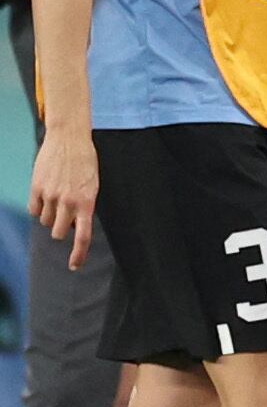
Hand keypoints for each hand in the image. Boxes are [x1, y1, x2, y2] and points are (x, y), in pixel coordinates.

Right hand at [28, 127, 96, 270]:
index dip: (78, 254)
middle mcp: (68, 202)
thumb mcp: (92, 186)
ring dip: (50, 217)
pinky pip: (33, 210)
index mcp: (87, 203)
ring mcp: (50, 195)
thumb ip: (84, 207)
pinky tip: (45, 196)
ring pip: (44, 222)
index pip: (83, 235)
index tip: (74, 266)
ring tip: (58, 198)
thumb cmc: (85, 163)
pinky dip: (38, 208)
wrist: (70, 139)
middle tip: (65, 216)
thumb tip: (72, 227)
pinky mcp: (36, 188)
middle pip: (58, 233)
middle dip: (61, 229)